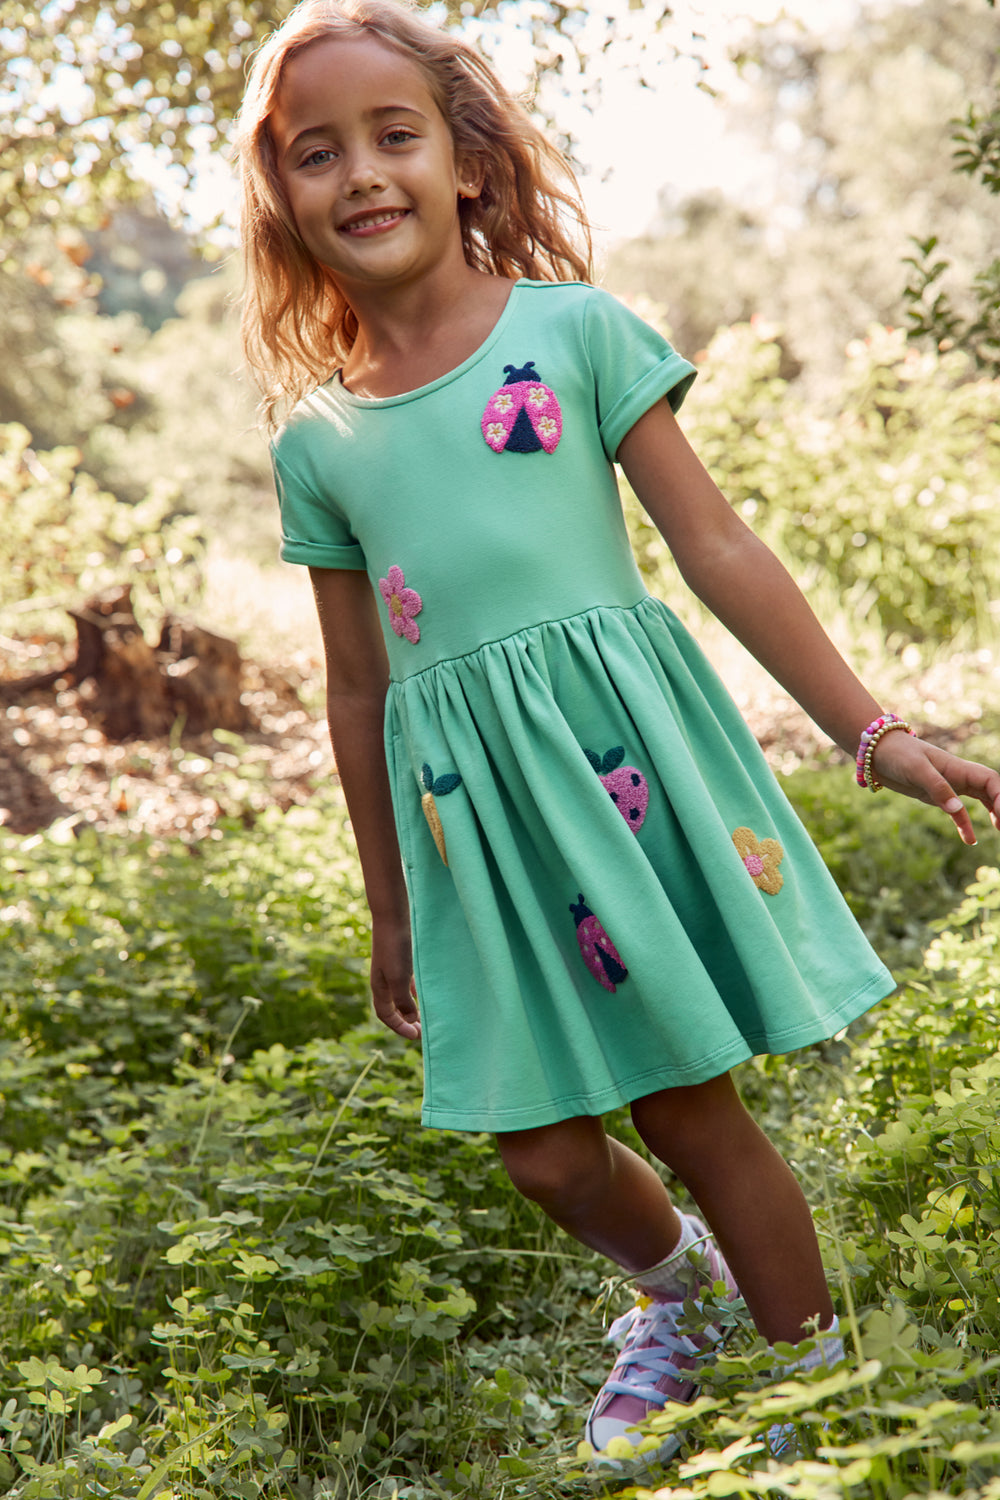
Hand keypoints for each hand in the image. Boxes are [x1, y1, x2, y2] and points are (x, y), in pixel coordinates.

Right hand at [370, 919, 420, 1039]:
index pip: (386, 1015)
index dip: (399, 1027)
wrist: (393, 917)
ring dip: (411, 1008)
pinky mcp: (401, 959)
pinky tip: (423, 992)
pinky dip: (414, 991)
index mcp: (379, 988)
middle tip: (421, 1031)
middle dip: (405, 1021)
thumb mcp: (399, 978)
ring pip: (400, 996)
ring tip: (424, 1016)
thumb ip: (403, 1000)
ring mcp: (391, 970)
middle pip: (392, 1008)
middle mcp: (383, 981)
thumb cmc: (395, 948)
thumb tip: (411, 1019)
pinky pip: (407, 982)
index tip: (415, 1036)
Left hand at [870, 732, 999, 844]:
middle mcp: (958, 776)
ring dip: (993, 813)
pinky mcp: (937, 795)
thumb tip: (957, 810)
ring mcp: (949, 785)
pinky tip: (970, 841)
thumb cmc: (898, 754)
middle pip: (991, 790)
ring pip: (980, 799)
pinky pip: (957, 812)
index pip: (989, 780)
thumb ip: (937, 788)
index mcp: (958, 767)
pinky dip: (965, 824)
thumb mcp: (916, 769)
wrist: (877, 752)